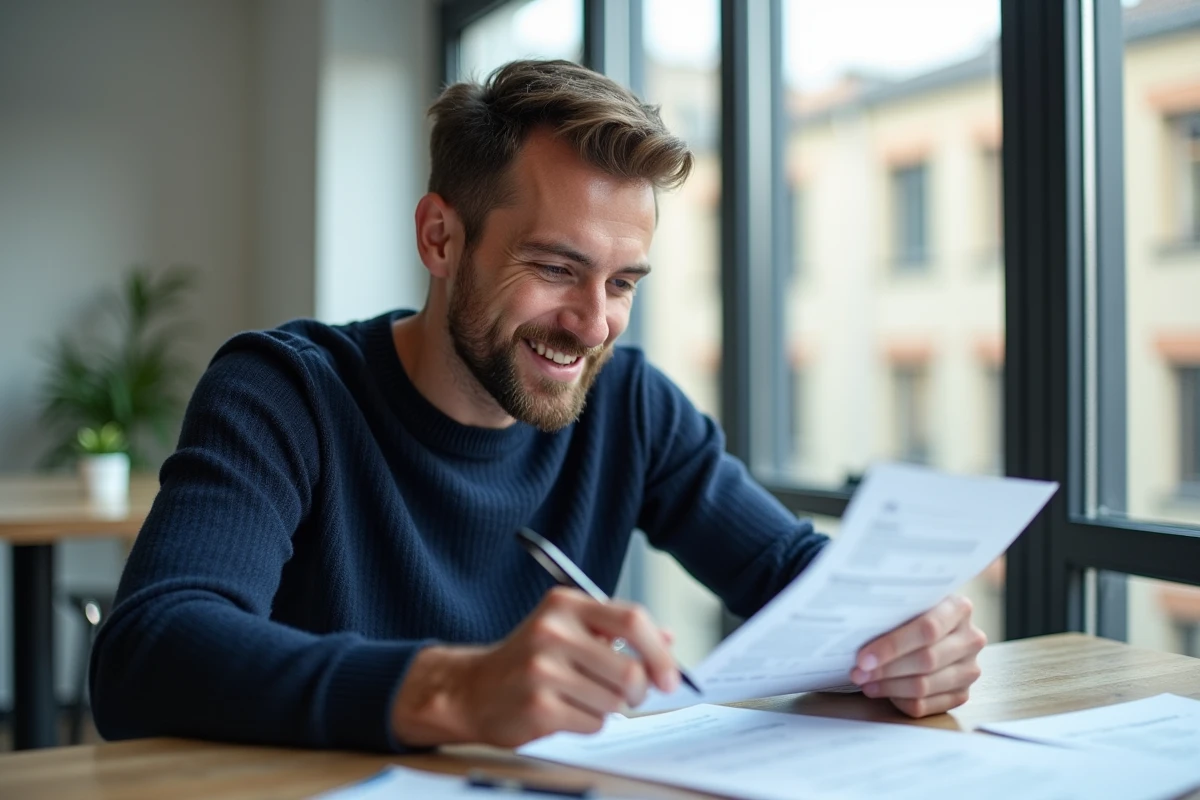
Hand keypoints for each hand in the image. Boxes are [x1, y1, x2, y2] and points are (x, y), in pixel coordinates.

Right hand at [391, 587, 678, 747]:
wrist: (473, 689)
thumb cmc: (531, 658)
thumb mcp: (570, 629)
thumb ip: (617, 631)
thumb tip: (669, 640)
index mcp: (565, 604)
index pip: (632, 620)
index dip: (659, 652)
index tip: (669, 677)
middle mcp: (552, 631)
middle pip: (629, 670)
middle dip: (639, 691)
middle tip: (631, 696)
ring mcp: (543, 669)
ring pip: (614, 701)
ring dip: (609, 707)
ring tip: (582, 698)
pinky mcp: (538, 706)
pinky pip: (594, 723)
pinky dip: (589, 723)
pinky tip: (566, 711)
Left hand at [850, 595, 985, 717]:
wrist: (936, 624)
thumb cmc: (912, 611)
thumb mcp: (907, 603)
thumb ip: (892, 612)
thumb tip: (855, 631)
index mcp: (959, 608)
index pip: (927, 629)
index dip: (893, 646)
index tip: (864, 658)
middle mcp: (971, 639)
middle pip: (926, 660)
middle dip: (886, 669)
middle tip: (858, 673)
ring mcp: (969, 669)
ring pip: (925, 685)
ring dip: (889, 686)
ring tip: (865, 683)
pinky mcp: (962, 693)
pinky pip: (927, 705)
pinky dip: (900, 700)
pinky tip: (882, 691)